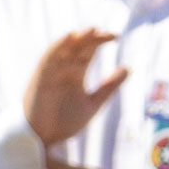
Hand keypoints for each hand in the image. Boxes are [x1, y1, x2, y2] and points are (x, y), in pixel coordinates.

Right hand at [23, 29, 127, 146]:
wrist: (43, 138)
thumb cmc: (64, 121)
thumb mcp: (93, 103)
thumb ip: (108, 87)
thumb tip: (128, 68)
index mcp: (76, 75)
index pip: (88, 52)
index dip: (99, 41)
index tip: (115, 36)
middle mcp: (64, 70)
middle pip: (78, 47)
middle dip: (92, 38)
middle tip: (109, 33)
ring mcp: (52, 72)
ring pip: (64, 49)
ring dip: (77, 39)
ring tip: (92, 30)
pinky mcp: (40, 78)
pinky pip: (48, 58)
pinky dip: (58, 47)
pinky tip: (69, 37)